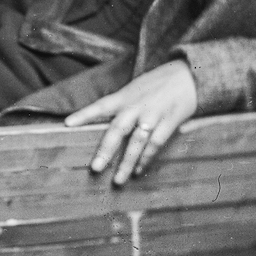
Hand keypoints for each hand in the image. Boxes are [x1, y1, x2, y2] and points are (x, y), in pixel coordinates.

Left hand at [68, 58, 198, 186]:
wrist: (188, 76)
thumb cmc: (157, 83)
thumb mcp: (134, 89)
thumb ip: (121, 105)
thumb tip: (104, 124)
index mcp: (124, 96)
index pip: (100, 105)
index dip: (84, 114)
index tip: (67, 124)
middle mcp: (136, 106)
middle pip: (117, 129)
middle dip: (106, 150)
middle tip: (95, 168)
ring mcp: (153, 115)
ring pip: (137, 142)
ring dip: (127, 162)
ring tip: (117, 180)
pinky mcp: (169, 122)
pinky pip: (156, 144)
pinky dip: (146, 159)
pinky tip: (138, 171)